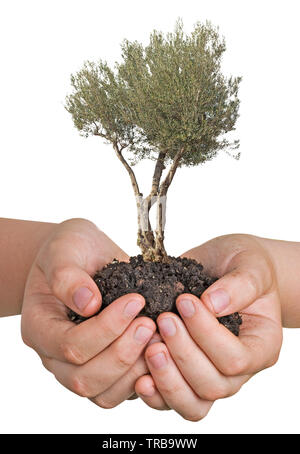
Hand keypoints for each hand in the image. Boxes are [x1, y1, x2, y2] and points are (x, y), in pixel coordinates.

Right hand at [21, 218, 155, 407]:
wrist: (83, 255)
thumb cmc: (71, 250)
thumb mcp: (64, 248)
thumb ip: (67, 275)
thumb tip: (89, 303)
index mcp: (40, 327)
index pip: (69, 345)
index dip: (105, 329)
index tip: (135, 301)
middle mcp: (55, 356)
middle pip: (85, 378)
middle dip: (123, 353)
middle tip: (150, 324)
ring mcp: (80, 367)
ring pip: (105, 394)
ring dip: (136, 369)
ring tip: (159, 337)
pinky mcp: (106, 371)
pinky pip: (123, 392)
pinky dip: (145, 377)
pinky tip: (161, 349)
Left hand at [135, 234, 281, 420]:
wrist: (224, 266)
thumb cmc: (242, 264)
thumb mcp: (250, 265)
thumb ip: (240, 284)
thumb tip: (212, 304)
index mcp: (261, 345)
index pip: (235, 358)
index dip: (206, 334)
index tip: (184, 301)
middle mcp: (238, 370)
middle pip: (211, 385)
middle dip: (183, 354)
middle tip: (163, 320)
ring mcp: (210, 376)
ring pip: (192, 403)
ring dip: (167, 378)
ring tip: (150, 347)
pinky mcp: (184, 375)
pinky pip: (170, 400)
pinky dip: (154, 393)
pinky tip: (138, 376)